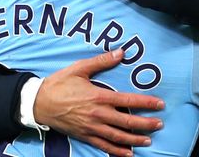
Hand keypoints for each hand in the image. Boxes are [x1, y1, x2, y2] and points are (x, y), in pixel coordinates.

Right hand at [34, 49, 164, 156]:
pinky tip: (128, 153)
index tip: (160, 104)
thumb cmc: (59, 83)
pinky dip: (117, 150)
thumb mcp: (79, 68)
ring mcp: (91, 127)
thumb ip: (102, 61)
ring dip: (135, 139)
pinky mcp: (84, 136)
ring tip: (149, 140)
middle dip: (145, 124)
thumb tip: (121, 52)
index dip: (146, 103)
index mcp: (99, 96)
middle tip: (159, 124)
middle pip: (127, 121)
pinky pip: (104, 145)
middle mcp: (98, 114)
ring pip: (118, 136)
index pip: (128, 100)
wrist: (39, 103)